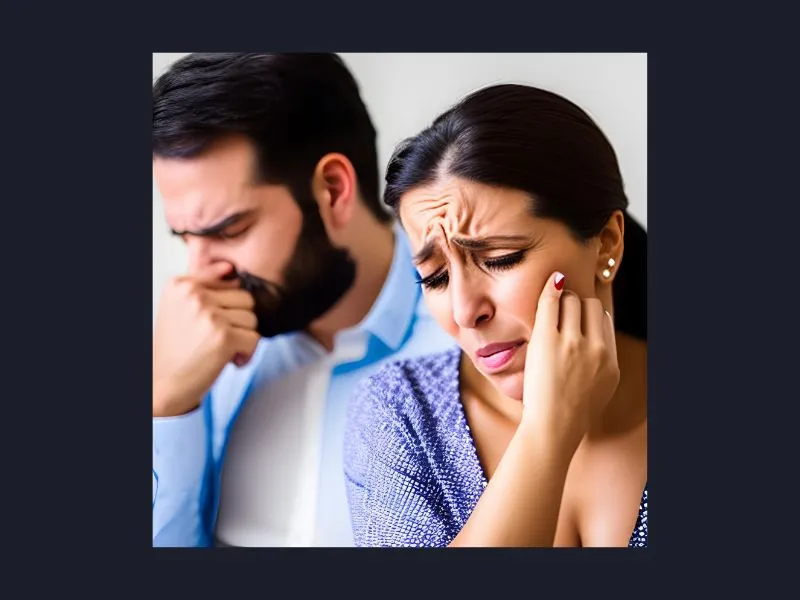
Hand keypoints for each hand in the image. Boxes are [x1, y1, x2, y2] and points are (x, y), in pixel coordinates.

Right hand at [153, 261, 259, 417]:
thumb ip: (205, 284)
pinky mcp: (224, 336)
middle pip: (245, 299)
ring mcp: (209, 315)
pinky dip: (247, 354)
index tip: (212, 323)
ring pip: (252, 319)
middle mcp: (194, 295)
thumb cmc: (176, 347)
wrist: (162, 383)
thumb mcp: (181, 307)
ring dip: (243, 338)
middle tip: (218, 339)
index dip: (228, 306)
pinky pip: (254, 338)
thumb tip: (230, 268)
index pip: (229, 280)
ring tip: (221, 350)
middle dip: (238, 322)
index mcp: (182, 284)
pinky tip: (229, 361)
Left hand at [521, 271, 619, 453]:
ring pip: (572, 301)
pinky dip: (550, 289)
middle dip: (576, 305)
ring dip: (562, 300)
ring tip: (551, 306)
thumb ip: (600, 364)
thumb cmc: (567, 415)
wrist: (552, 429)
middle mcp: (597, 348)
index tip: (577, 317)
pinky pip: (551, 302)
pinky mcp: (548, 340)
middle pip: (590, 306)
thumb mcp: (598, 390)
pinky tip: (550, 281)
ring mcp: (573, 343)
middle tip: (560, 311)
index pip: (604, 321)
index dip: (589, 316)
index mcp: (610, 361)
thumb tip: (596, 342)